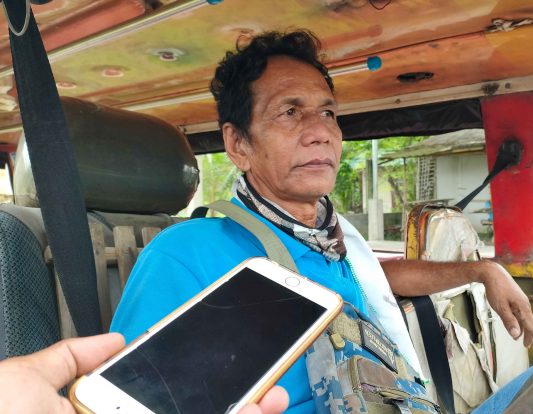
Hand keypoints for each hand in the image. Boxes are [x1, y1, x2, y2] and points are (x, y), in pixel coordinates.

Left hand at [0, 333, 288, 413]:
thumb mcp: (28, 381)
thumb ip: (71, 359)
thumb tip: (112, 341)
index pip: (166, 404)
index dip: (202, 392)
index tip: (228, 373)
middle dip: (238, 404)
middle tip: (269, 387)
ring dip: (246, 413)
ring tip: (274, 397)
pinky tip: (254, 409)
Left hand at [480, 260, 532, 348]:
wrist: (493, 273)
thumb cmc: (496, 289)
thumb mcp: (500, 307)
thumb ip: (509, 321)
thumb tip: (516, 336)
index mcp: (523, 307)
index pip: (531, 326)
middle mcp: (524, 304)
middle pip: (529, 323)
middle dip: (529, 335)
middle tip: (527, 346)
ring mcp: (520, 301)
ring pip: (524, 318)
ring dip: (523, 328)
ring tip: (521, 338)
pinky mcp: (516, 298)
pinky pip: (520, 312)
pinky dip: (519, 321)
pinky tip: (515, 324)